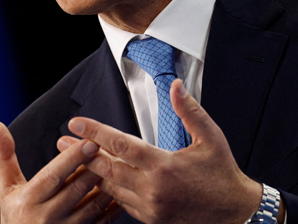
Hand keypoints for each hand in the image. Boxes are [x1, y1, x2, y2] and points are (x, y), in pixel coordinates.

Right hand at [0, 121, 122, 223]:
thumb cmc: (15, 216)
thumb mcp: (7, 187)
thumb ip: (4, 156)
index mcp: (28, 201)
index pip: (53, 176)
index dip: (72, 159)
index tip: (89, 142)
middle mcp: (46, 218)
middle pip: (76, 189)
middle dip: (95, 168)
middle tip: (110, 149)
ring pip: (92, 206)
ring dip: (107, 186)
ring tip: (117, 167)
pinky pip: (101, 222)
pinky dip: (112, 208)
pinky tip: (120, 194)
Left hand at [60, 79, 263, 223]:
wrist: (236, 214)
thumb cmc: (223, 176)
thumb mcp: (211, 139)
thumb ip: (190, 111)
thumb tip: (176, 86)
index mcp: (164, 167)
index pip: (120, 145)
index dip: (95, 132)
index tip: (77, 123)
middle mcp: (153, 189)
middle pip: (107, 168)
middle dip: (82, 153)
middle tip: (62, 142)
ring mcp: (150, 208)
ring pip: (110, 188)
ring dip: (91, 173)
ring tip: (73, 160)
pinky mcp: (151, 219)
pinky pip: (122, 203)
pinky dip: (108, 191)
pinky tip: (98, 181)